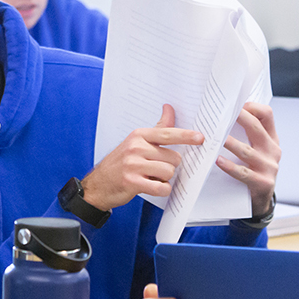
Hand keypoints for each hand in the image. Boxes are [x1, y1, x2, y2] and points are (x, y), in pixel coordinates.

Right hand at [81, 105, 203, 210]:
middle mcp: (136, 148)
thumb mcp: (136, 142)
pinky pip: (161, 187)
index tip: (200, 138)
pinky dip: (161, 189)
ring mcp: (133, 165)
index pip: (167, 133)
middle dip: (170, 166)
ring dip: (164, 179)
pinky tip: (151, 187)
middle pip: (173, 158)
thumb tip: (169, 108)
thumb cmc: (120, 163)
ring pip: (169, 172)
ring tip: (150, 177)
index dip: (186, 136)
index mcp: (139, 136)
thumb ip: (157, 128)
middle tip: (155, 168)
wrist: (98, 184)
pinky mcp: (132, 182)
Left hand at [215, 101, 279, 217]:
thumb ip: (246, 134)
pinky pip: (243, 173)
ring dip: (228, 143)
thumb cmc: (252, 169)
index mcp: (271, 138)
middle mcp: (273, 150)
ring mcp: (269, 167)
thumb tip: (222, 115)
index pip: (267, 114)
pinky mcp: (263, 182)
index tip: (234, 104)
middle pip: (256, 128)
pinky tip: (217, 160)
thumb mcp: (256, 150)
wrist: (260, 200)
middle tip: (220, 113)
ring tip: (213, 137)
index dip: (252, 106)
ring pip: (246, 151)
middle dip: (239, 118)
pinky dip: (229, 166)